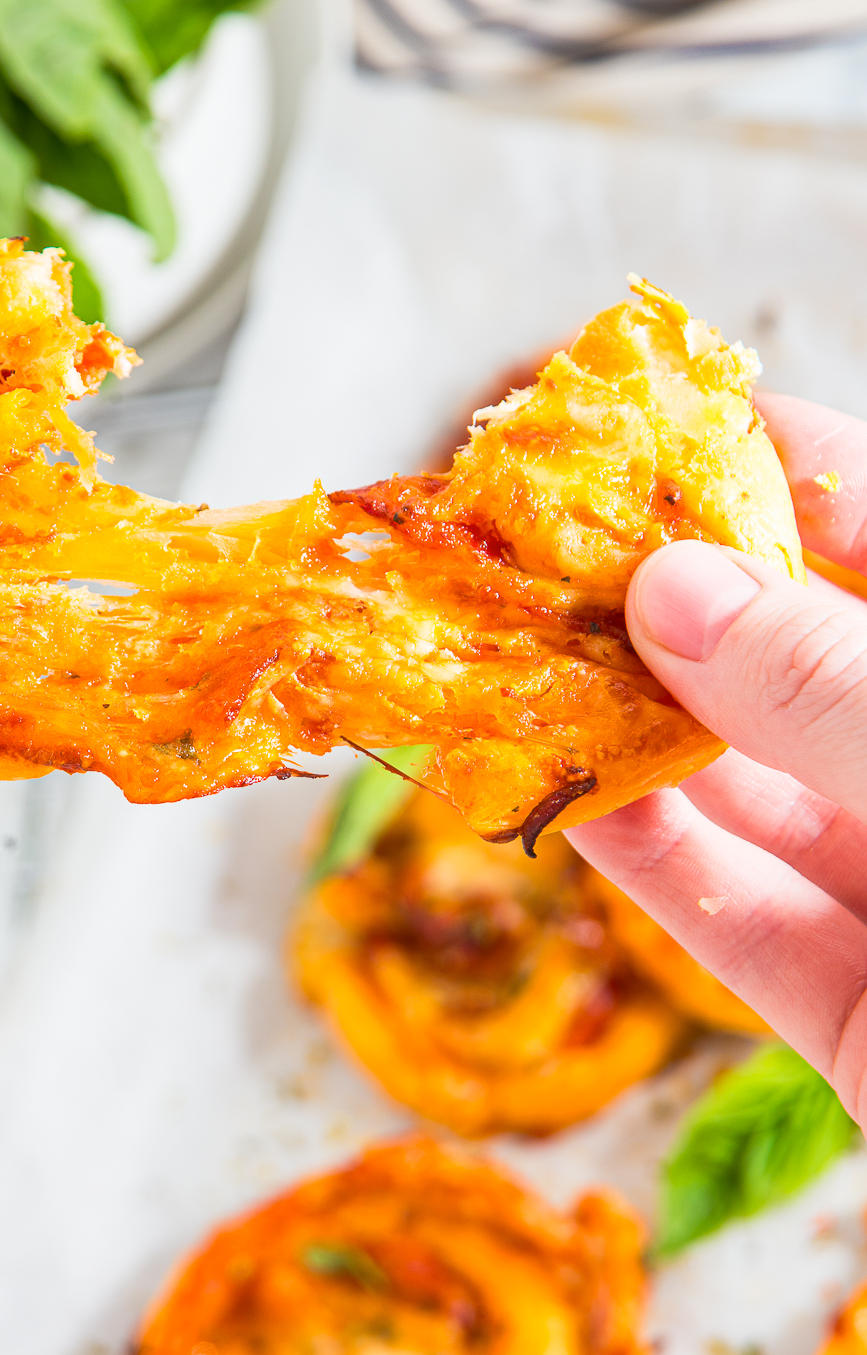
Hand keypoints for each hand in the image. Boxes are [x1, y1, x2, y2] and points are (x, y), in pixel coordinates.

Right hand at [568, 393, 866, 1123]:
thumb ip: (840, 686)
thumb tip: (675, 589)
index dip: (786, 468)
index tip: (650, 423)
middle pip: (811, 668)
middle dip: (675, 611)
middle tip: (539, 558)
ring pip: (765, 800)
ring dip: (638, 739)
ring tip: (519, 670)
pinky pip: (755, 932)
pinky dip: (662, 869)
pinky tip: (574, 799)